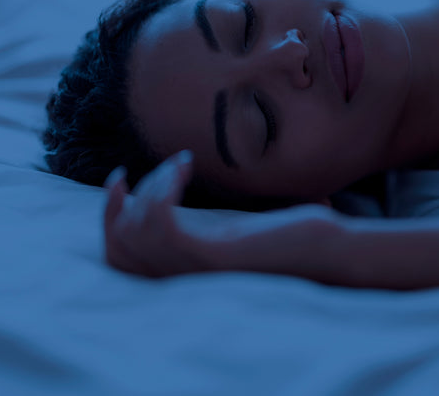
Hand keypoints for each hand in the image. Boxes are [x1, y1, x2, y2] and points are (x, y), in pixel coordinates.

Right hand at [103, 150, 347, 282]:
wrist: (329, 251)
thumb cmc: (298, 236)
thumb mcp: (248, 223)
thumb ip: (226, 215)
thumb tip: (221, 187)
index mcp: (189, 265)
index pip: (124, 257)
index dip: (109, 219)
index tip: (118, 181)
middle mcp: (187, 271)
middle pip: (117, 252)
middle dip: (113, 207)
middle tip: (125, 175)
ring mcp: (198, 267)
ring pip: (135, 236)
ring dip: (147, 190)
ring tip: (176, 167)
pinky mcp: (215, 257)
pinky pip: (164, 225)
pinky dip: (164, 189)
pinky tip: (186, 166)